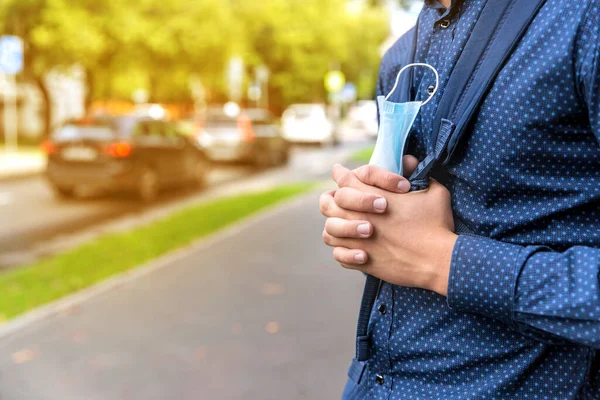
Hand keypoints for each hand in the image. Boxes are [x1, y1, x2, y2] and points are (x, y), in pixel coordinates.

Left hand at [319, 158, 456, 295]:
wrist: (437, 260)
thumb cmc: (437, 225)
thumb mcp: (434, 192)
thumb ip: (421, 175)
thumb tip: (413, 163)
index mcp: (375, 198)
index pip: (346, 180)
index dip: (341, 174)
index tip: (339, 172)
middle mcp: (361, 217)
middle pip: (329, 204)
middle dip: (332, 199)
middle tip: (336, 199)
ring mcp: (359, 241)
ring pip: (329, 231)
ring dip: (335, 226)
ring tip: (342, 226)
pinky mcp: (363, 261)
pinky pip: (338, 255)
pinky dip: (342, 252)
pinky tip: (353, 249)